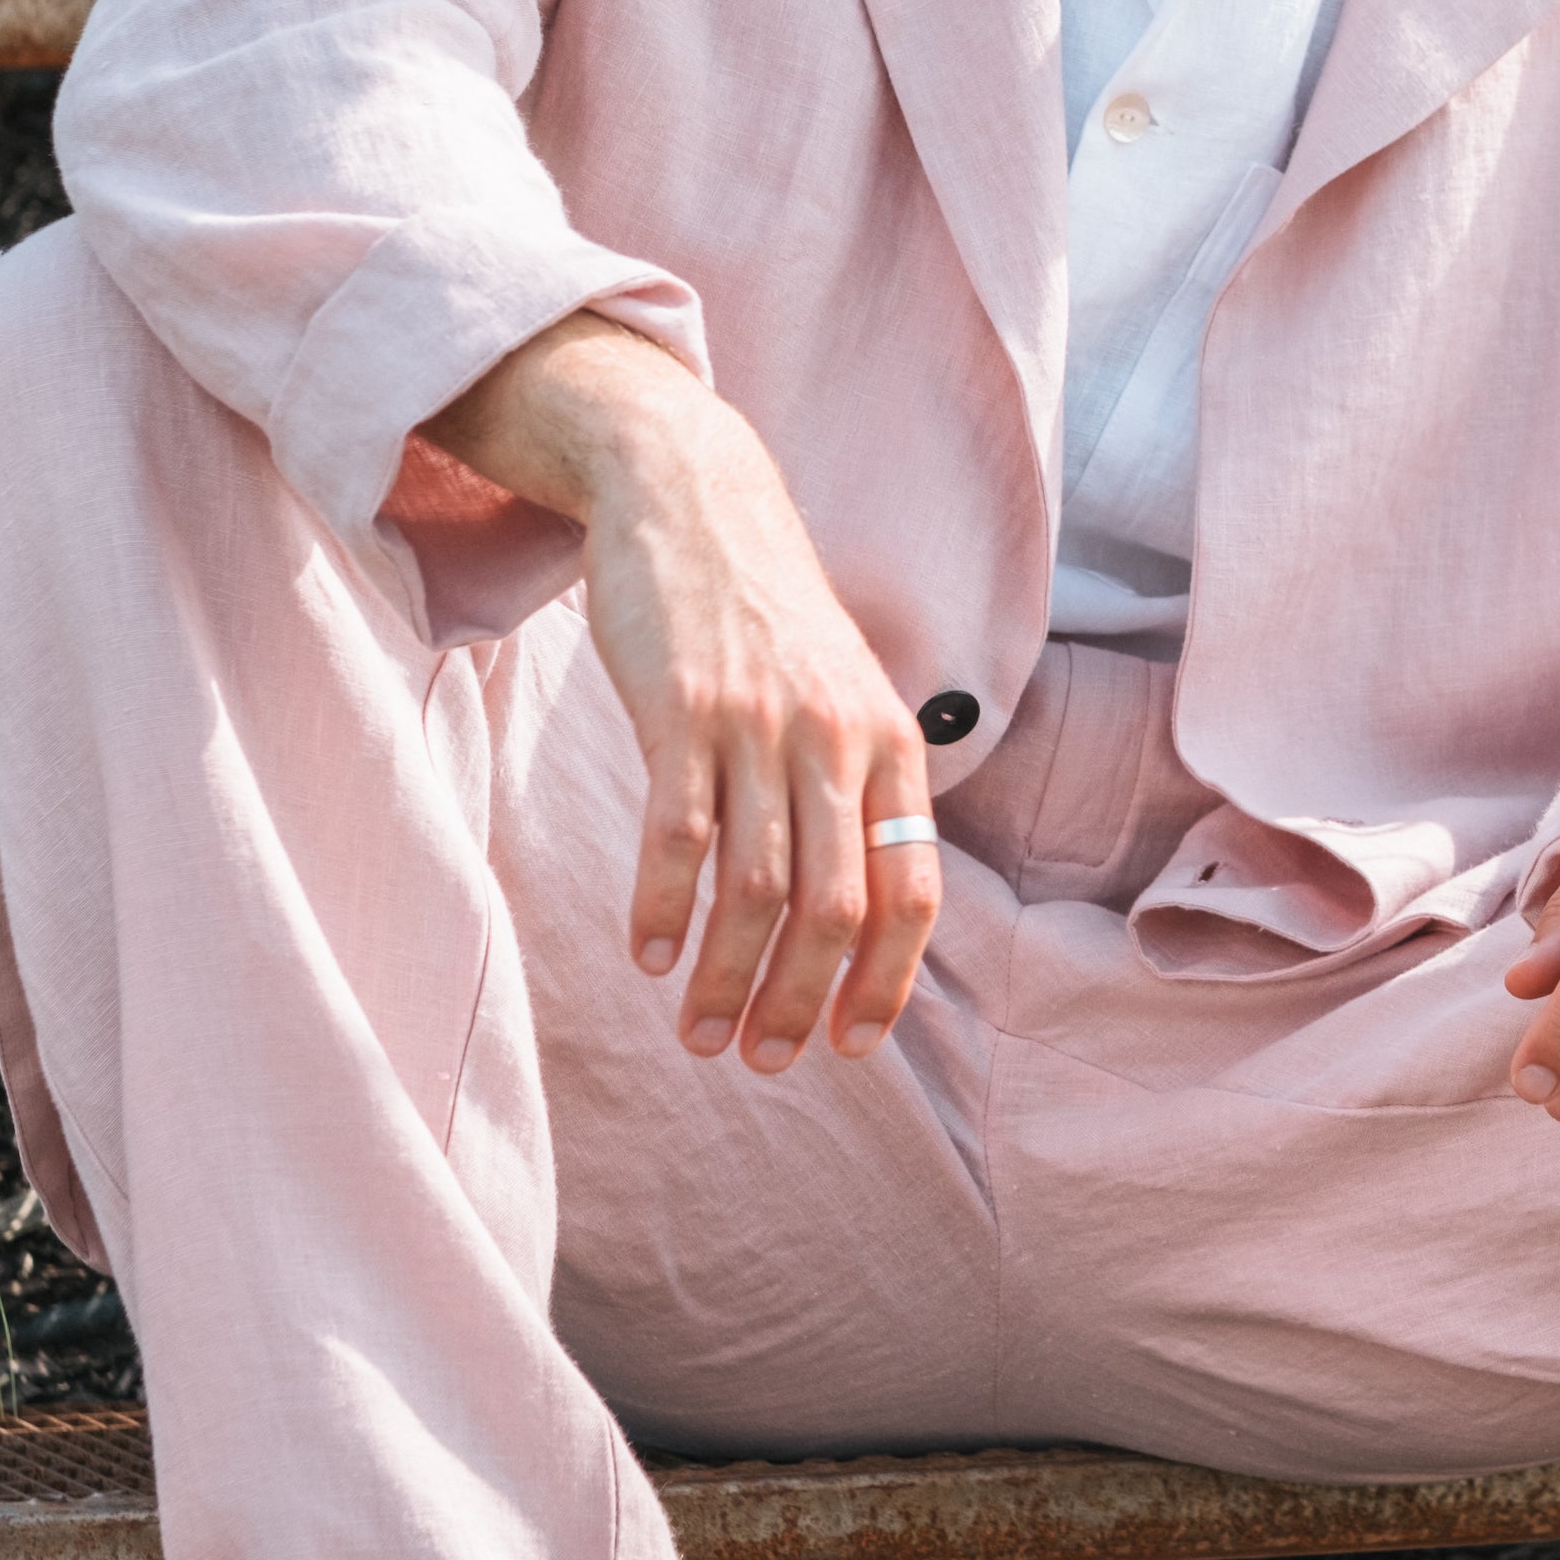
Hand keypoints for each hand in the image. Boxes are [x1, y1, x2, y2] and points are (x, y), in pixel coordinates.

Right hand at [423, 314, 936, 1072]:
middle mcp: (836, 741)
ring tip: (699, 1032)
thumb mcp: (842, 692)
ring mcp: (758, 726)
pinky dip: (662, 908)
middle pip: (835, 909)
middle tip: (763, 1060)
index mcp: (891, 746)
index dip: (884, 982)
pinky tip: (647, 953)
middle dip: (801, 1004)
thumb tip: (859, 910)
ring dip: (726, 980)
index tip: (849, 1046)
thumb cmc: (764, 614)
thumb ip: (855, 787)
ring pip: (755, 891)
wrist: (693, 499)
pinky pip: (677, 836)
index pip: (911, 893)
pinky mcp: (681, 712)